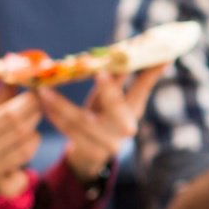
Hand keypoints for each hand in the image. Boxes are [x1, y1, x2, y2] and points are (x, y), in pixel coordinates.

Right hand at [0, 90, 42, 200]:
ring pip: (26, 151)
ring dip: (34, 139)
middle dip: (35, 116)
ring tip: (29, 132)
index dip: (29, 102)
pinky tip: (20, 163)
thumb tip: (16, 74)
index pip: (10, 113)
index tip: (36, 94)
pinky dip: (25, 172)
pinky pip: (21, 179)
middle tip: (39, 108)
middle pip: (21, 131)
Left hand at [38, 65, 165, 182]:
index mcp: (132, 113)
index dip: (137, 78)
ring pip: (81, 120)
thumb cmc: (112, 117)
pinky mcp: (84, 149)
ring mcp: (104, 143)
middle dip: (107, 90)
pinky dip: (53, 114)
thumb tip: (166, 54)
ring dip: (62, 103)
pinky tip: (42, 100)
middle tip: (98, 71)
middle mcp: (122, 130)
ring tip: (46, 89)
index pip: (137, 92)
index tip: (123, 64)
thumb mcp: (128, 100)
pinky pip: (66, 130)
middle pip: (114, 108)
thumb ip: (143, 78)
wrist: (95, 153)